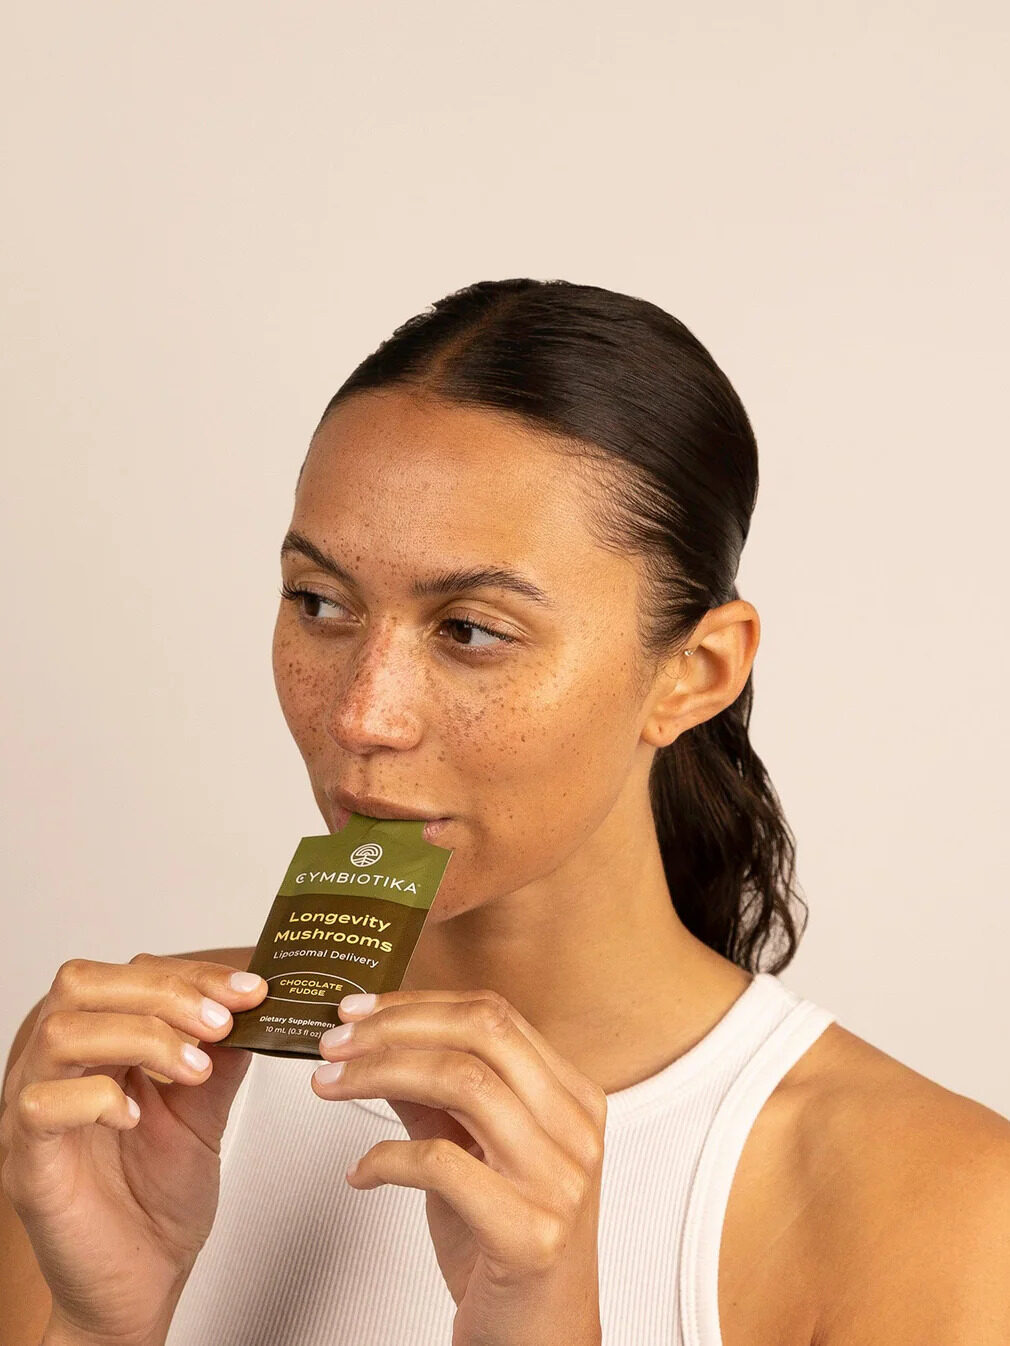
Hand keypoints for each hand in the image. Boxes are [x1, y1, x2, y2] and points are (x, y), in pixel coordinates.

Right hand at [0, 953, 268, 1345]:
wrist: (140, 1285)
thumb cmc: (157, 1201)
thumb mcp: (204, 1112)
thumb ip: (220, 1057)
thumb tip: (253, 1004)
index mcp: (97, 1046)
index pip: (129, 974)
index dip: (192, 974)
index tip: (249, 990)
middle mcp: (57, 1068)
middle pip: (82, 984)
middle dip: (162, 992)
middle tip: (221, 1022)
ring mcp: (34, 1111)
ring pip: (61, 1032)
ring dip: (140, 1037)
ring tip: (194, 1070)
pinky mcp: (28, 1162)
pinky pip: (40, 1105)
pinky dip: (95, 1097)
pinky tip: (135, 1116)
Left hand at [312, 988, 605, 1345]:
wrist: (539, 1342)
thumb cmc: (506, 1250)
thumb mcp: (474, 1155)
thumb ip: (434, 1098)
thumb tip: (374, 1042)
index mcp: (571, 1098)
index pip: (495, 1015)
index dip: (418, 1003)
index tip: (360, 1009)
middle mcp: (574, 1130)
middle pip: (483, 1033)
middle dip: (396, 1026)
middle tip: (336, 1040)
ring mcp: (559, 1181)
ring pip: (464, 1083)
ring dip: (380, 1075)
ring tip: (331, 1086)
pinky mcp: (530, 1234)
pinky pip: (443, 1165)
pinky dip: (385, 1158)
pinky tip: (360, 1171)